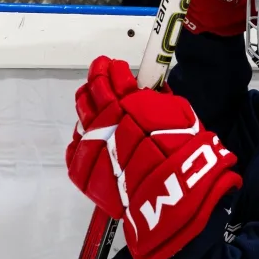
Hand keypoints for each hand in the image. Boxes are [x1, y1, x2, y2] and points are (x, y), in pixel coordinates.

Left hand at [66, 57, 240, 258]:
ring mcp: (92, 142)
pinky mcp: (84, 168)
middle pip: (94, 90)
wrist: (173, 192)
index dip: (115, 68)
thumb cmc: (182, 150)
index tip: (115, 65)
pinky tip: (88, 132)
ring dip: (87, 100)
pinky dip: (81, 136)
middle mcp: (108, 117)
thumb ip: (156, 98)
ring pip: (82, 113)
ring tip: (91, 96)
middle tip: (100, 71)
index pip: (115, 76)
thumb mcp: (177, 111)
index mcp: (130, 101)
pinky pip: (75, 146)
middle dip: (97, 76)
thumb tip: (144, 90)